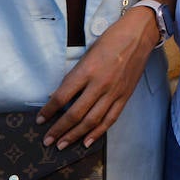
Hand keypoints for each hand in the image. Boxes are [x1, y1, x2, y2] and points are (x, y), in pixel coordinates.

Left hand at [37, 5, 161, 149]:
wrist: (139, 34)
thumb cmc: (110, 39)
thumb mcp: (88, 53)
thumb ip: (75, 75)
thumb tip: (59, 95)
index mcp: (87, 70)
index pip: (62, 96)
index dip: (49, 110)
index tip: (40, 120)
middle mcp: (100, 84)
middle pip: (75, 113)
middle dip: (59, 129)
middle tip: (47, 140)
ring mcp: (114, 92)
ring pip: (92, 121)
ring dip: (75, 135)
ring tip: (62, 145)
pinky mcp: (125, 97)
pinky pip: (110, 119)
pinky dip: (98, 133)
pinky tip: (86, 142)